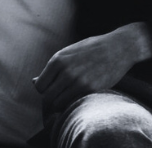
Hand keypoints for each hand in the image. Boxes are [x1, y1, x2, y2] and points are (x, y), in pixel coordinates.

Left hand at [34, 22, 151, 112]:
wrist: (118, 47)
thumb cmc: (91, 49)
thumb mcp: (69, 53)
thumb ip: (52, 68)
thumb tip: (34, 82)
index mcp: (58, 59)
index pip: (39, 86)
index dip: (44, 90)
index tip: (52, 89)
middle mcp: (65, 71)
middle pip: (47, 97)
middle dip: (51, 99)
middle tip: (60, 95)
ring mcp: (78, 81)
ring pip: (59, 103)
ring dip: (62, 103)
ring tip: (69, 97)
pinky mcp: (90, 89)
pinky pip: (73, 104)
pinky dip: (72, 105)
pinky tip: (78, 98)